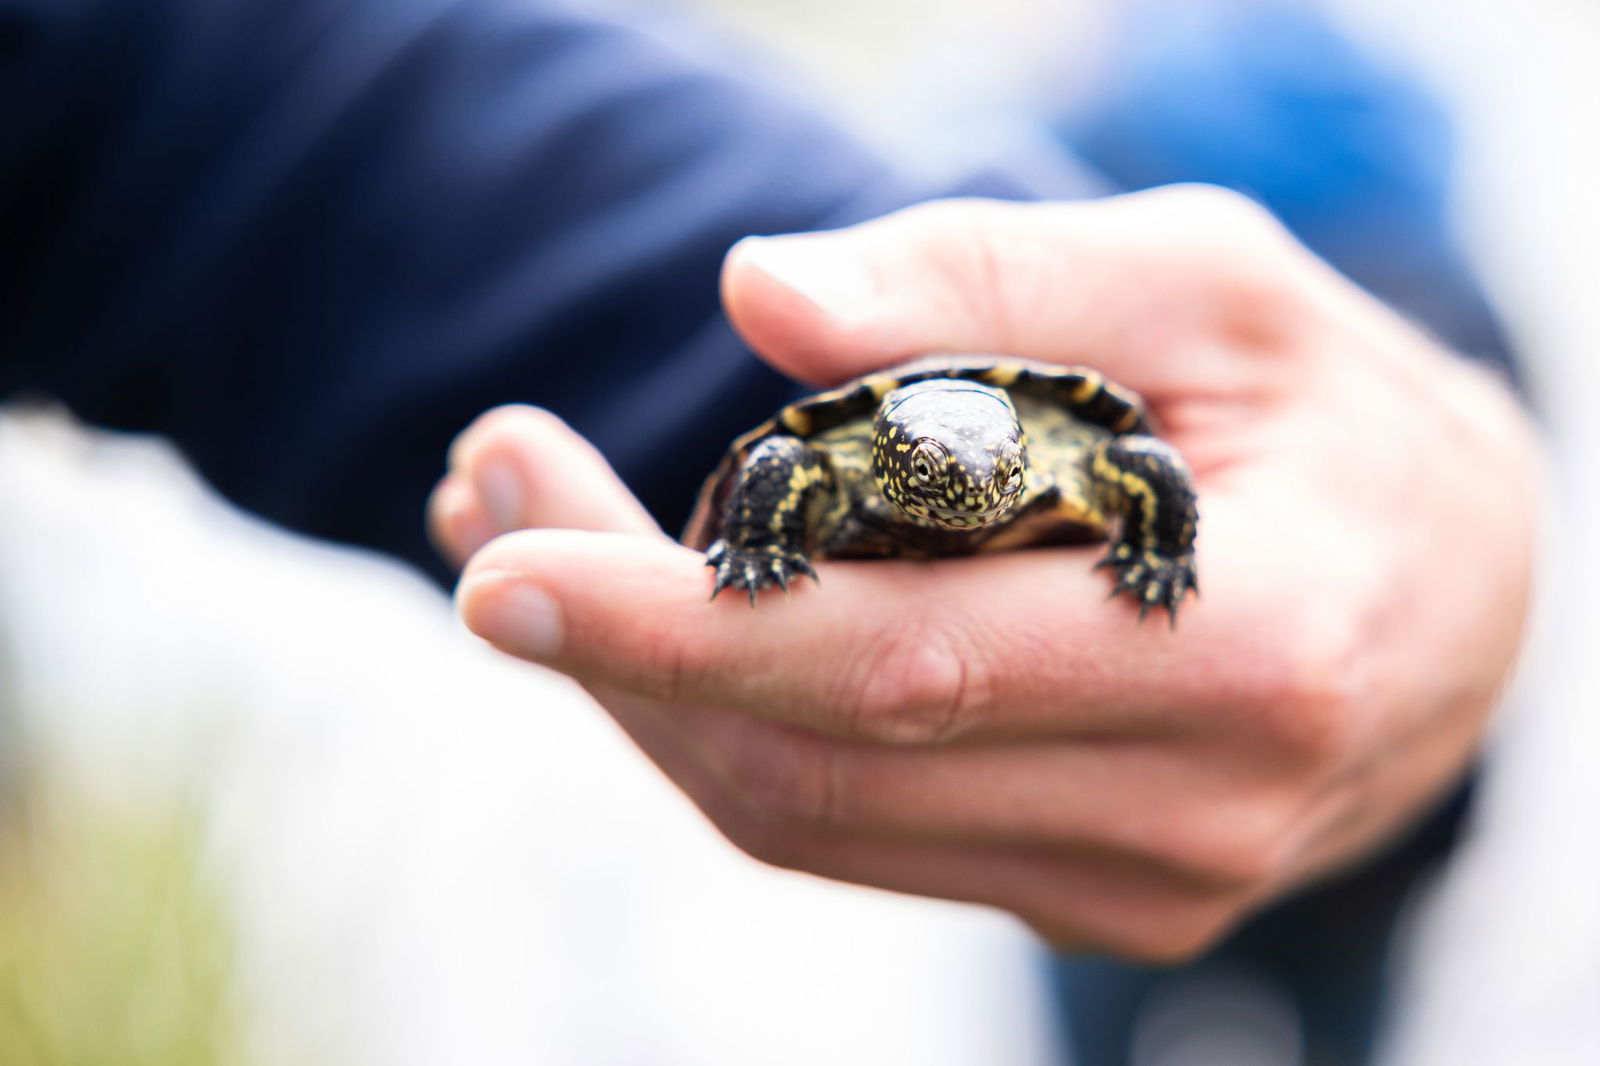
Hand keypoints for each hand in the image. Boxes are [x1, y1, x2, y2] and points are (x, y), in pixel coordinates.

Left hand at [432, 186, 1537, 960]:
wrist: (1450, 584)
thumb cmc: (1324, 409)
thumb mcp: (1198, 281)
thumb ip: (985, 280)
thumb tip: (758, 296)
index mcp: (1251, 649)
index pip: (908, 669)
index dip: (683, 625)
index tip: (504, 564)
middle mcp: (1193, 809)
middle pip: (820, 766)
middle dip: (621, 642)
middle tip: (491, 491)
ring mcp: (1139, 881)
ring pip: (810, 818)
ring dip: (644, 684)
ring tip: (535, 527)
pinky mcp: (1085, 894)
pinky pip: (854, 828)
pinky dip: (728, 726)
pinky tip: (664, 616)